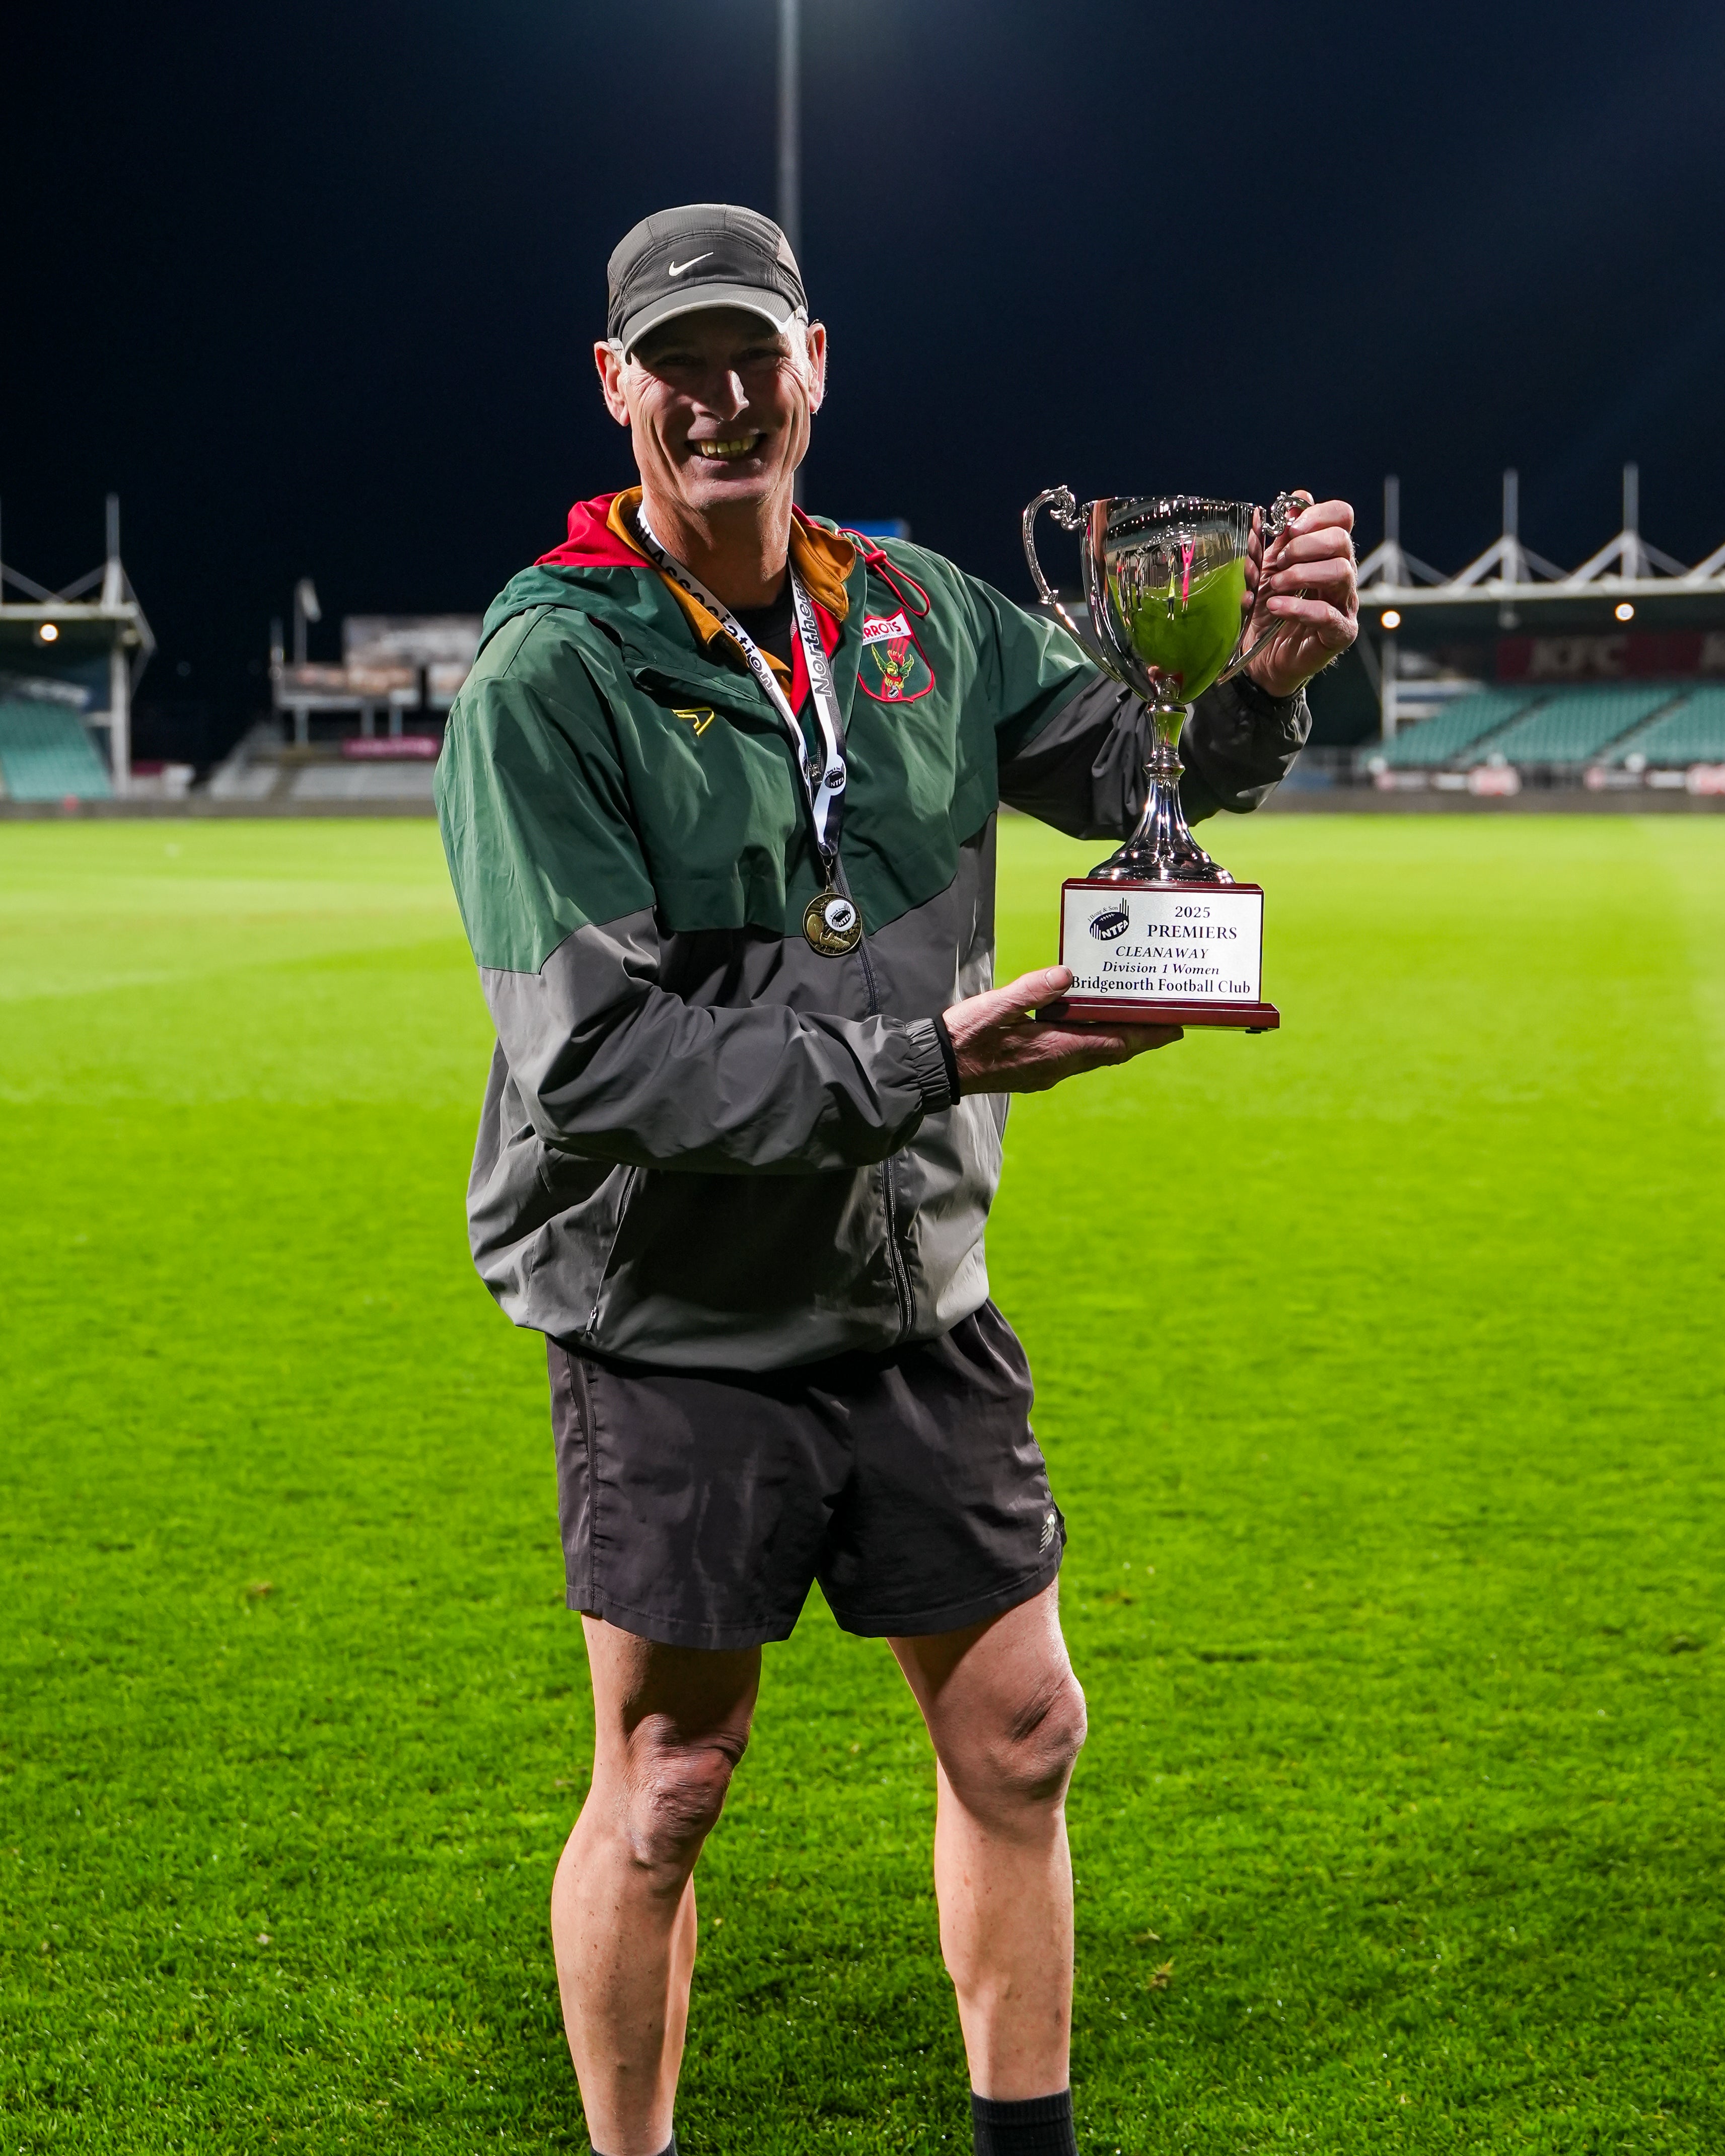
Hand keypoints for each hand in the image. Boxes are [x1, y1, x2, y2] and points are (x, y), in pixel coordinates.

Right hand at [945, 966, 1181, 1095]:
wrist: (938, 1067)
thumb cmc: (964, 1037)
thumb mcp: (996, 1006)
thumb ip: (1032, 990)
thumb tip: (1067, 974)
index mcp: (1053, 1051)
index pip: (1112, 1043)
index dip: (1146, 1036)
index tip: (1175, 1029)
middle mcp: (1056, 1066)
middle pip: (1110, 1052)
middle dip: (1140, 1038)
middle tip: (1168, 1023)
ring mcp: (1045, 1071)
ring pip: (1094, 1056)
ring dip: (1117, 1040)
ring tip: (1137, 1021)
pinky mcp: (1034, 1070)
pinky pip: (1075, 1056)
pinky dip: (1092, 1041)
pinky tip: (1089, 1026)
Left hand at [1242, 493, 1358, 698]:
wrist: (1260, 658)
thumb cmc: (1268, 611)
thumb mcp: (1265, 568)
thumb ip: (1276, 539)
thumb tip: (1283, 504)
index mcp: (1327, 552)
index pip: (1341, 517)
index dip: (1317, 514)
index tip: (1289, 528)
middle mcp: (1342, 573)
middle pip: (1341, 540)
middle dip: (1304, 545)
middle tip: (1279, 562)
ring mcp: (1344, 603)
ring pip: (1340, 572)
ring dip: (1301, 574)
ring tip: (1275, 585)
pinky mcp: (1340, 632)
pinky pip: (1327, 614)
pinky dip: (1297, 607)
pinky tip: (1275, 606)